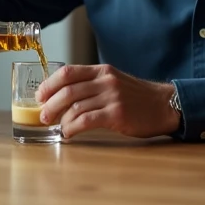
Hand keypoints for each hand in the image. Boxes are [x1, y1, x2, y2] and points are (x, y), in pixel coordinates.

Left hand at [34, 64, 179, 138]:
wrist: (164, 105)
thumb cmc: (136, 97)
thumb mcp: (113, 81)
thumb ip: (91, 84)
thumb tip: (61, 96)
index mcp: (101, 70)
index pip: (67, 72)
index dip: (49, 85)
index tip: (40, 96)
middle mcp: (105, 81)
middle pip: (67, 91)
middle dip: (50, 105)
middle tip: (43, 117)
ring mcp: (112, 97)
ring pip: (74, 108)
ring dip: (61, 120)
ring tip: (59, 128)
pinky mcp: (117, 114)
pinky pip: (85, 121)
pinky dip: (72, 129)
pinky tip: (69, 134)